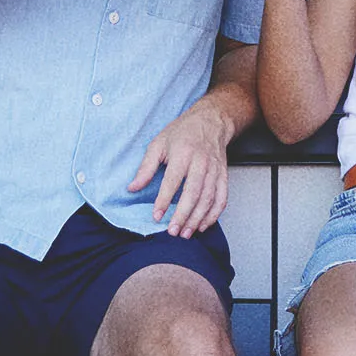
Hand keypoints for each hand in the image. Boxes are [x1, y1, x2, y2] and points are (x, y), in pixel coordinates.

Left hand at [128, 104, 233, 238]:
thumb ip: (145, 167)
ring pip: (208, 199)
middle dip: (183, 215)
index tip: (156, 216)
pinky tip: (203, 225)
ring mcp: (214, 170)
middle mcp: (201, 163)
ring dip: (197, 219)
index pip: (172, 181)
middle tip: (173, 231)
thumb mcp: (158, 144)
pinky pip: (222, 198)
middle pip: (193, 194)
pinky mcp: (223, 176)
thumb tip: (132, 187)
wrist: (210, 121)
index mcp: (183, 154)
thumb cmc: (183, 132)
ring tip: (186, 233)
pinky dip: (214, 214)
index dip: (164, 200)